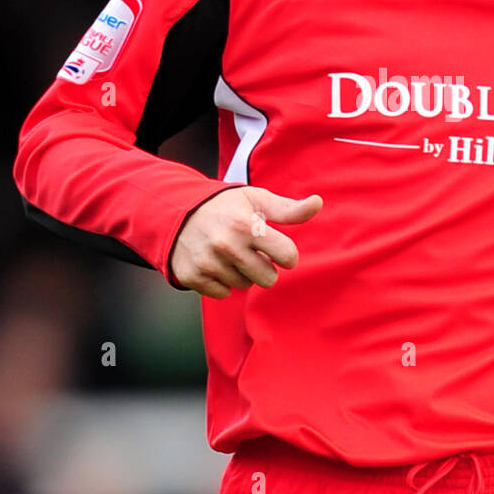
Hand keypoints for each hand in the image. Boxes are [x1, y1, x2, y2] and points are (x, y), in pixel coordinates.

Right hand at [171, 187, 322, 297]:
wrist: (175, 211)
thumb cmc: (224, 206)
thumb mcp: (256, 200)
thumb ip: (288, 209)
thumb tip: (318, 202)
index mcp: (245, 225)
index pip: (288, 256)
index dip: (286, 254)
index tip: (277, 247)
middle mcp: (226, 245)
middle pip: (268, 278)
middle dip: (264, 266)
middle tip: (250, 251)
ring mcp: (207, 263)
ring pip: (245, 285)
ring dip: (242, 273)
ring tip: (230, 254)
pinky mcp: (192, 276)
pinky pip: (223, 293)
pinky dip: (221, 282)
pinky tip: (215, 263)